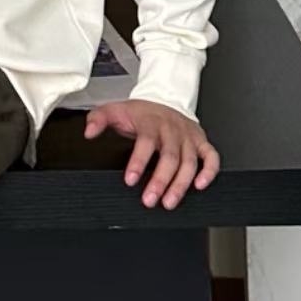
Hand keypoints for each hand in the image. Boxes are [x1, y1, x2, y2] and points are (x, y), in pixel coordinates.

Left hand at [82, 99, 219, 210]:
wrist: (165, 99)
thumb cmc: (140, 112)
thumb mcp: (115, 110)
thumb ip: (98, 119)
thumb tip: (88, 132)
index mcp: (151, 123)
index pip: (146, 143)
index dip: (138, 162)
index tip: (130, 180)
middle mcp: (172, 131)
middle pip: (170, 157)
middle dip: (160, 181)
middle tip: (150, 200)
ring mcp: (188, 137)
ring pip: (190, 162)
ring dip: (181, 184)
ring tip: (170, 202)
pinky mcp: (201, 142)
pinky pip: (211, 157)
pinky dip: (209, 171)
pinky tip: (199, 186)